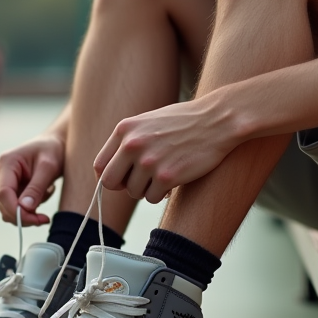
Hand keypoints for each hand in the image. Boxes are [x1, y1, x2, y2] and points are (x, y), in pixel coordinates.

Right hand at [0, 132, 64, 224]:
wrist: (54, 144)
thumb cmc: (52, 150)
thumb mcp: (49, 167)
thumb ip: (36, 188)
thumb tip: (25, 208)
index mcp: (7, 163)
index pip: (4, 194)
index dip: (17, 212)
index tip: (38, 220)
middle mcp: (0, 172)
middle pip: (5, 205)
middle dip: (25, 216)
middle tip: (46, 218)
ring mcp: (2, 181)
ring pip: (9, 210)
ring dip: (29, 211)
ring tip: (46, 193)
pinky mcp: (9, 188)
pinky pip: (16, 207)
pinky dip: (30, 208)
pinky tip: (42, 193)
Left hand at [93, 97, 239, 203]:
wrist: (217, 120)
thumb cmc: (184, 122)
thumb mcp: (148, 123)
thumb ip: (127, 142)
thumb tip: (110, 172)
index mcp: (124, 130)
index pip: (100, 165)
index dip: (110, 177)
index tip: (122, 179)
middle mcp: (132, 144)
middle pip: (109, 183)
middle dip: (123, 187)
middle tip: (140, 183)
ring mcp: (149, 161)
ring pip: (133, 192)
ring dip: (147, 189)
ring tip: (163, 175)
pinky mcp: (167, 176)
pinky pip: (152, 198)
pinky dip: (162, 194)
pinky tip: (174, 180)